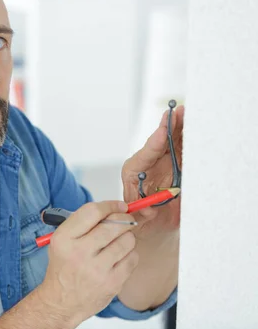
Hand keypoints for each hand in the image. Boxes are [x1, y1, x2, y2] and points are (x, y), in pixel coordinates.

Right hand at [39, 201, 138, 324]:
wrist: (62, 301)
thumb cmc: (65, 266)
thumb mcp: (62, 240)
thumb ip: (84, 223)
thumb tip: (115, 208)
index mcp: (64, 238)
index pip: (92, 212)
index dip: (110, 205)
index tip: (120, 205)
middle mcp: (79, 252)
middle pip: (114, 225)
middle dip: (125, 219)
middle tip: (127, 220)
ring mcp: (96, 269)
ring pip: (127, 241)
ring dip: (127, 237)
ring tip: (119, 242)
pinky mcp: (111, 283)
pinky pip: (133, 258)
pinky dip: (130, 255)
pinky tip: (119, 258)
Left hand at [121, 106, 183, 239]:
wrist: (154, 218)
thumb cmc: (143, 214)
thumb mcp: (139, 214)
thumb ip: (142, 211)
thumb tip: (148, 211)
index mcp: (134, 169)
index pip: (146, 153)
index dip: (155, 143)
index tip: (162, 132)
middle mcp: (148, 160)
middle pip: (159, 140)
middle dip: (168, 126)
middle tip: (176, 112)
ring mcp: (163, 159)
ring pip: (172, 139)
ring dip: (179, 125)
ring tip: (184, 110)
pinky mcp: (177, 160)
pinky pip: (183, 145)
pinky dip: (189, 135)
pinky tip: (193, 123)